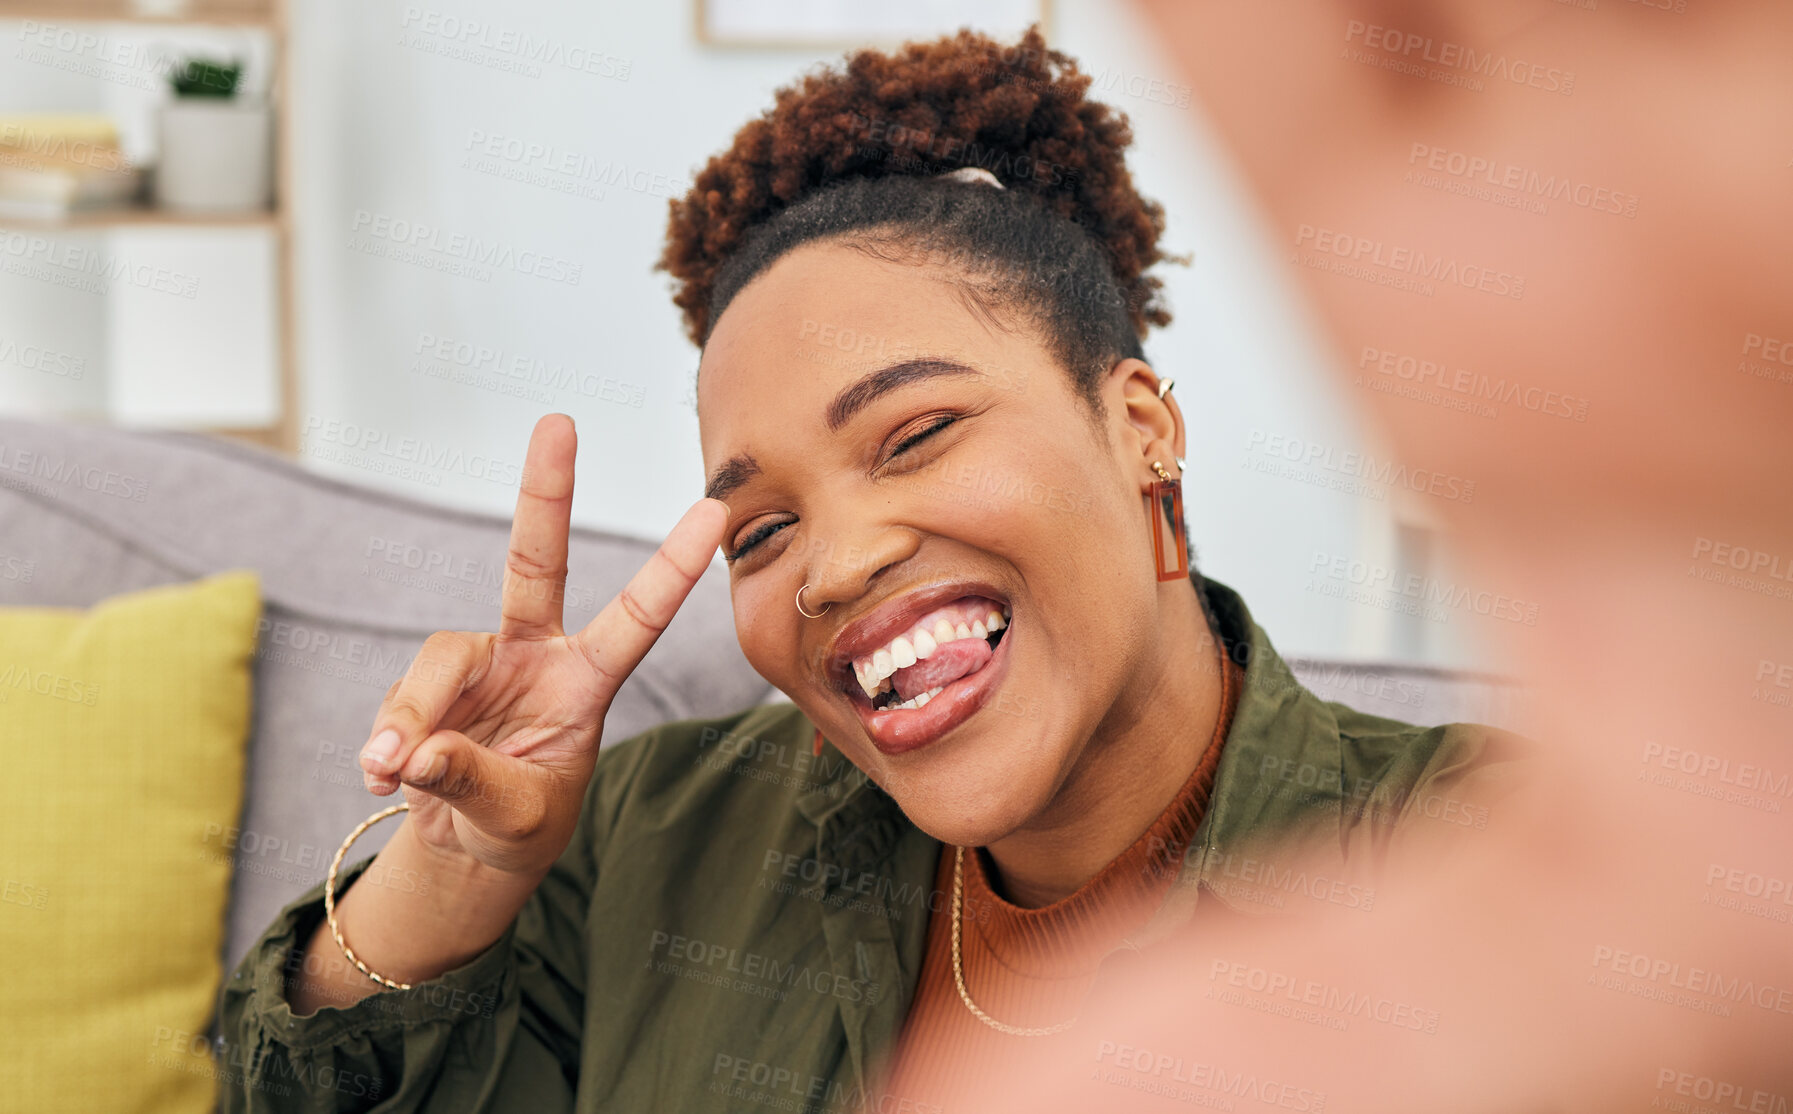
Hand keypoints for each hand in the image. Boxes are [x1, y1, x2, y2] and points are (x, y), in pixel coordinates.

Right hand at [357, 413, 726, 876]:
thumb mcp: (514, 819)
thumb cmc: (517, 827)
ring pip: (439, 658)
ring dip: (412, 714)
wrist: (467, 849)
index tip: (714, 513)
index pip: (636, 619)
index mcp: (587, 683)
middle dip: (547, 494)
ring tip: (392, 770)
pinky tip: (382, 774)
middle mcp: (537, 655)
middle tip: (560, 423)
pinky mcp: (428, 683)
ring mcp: (480, 663)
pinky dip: (386, 740)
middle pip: (536, 563)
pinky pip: (399, 698)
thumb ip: (472, 782)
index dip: (671, 569)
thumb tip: (415, 748)